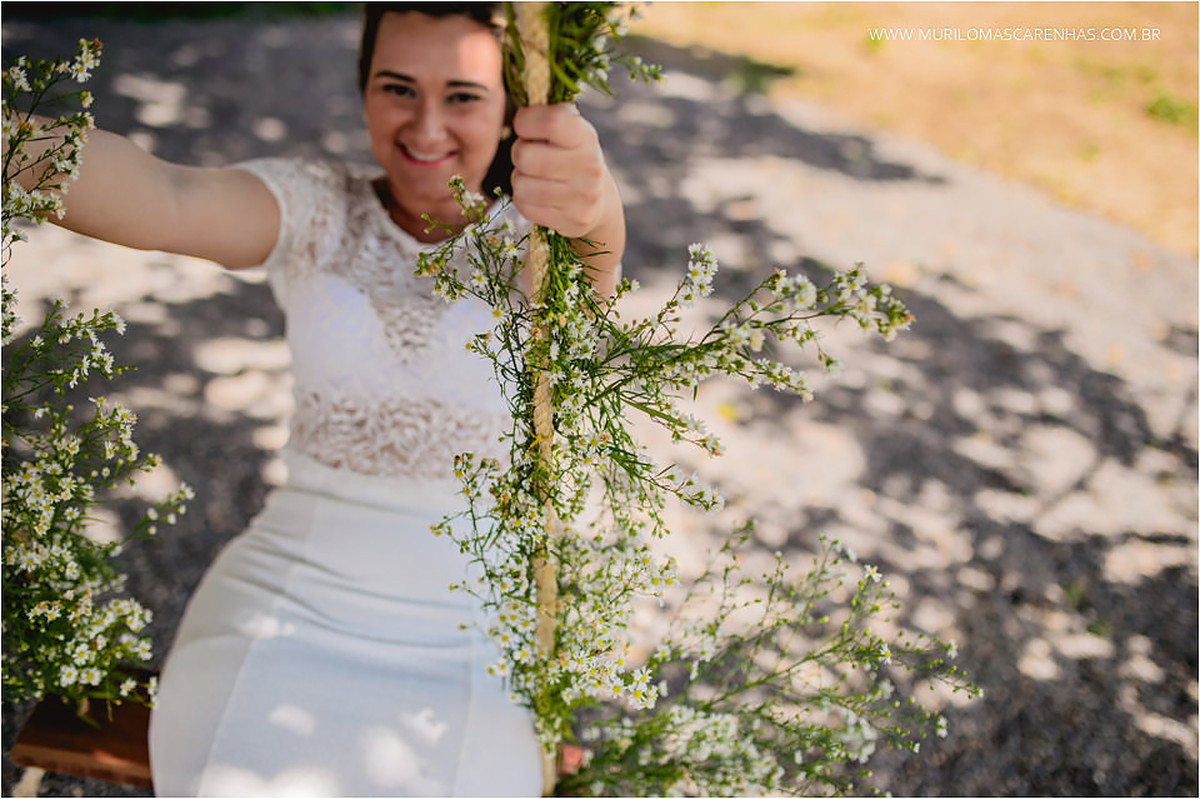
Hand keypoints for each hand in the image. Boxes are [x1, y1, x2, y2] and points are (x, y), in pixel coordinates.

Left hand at [510, 104, 615, 240]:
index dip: (526, 121)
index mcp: (586, 135)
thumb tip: (518, 85)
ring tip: (535, 177)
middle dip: (519, 154)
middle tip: (529, 155)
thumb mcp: (568, 129)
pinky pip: (525, 207)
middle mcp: (589, 165)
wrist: (599, 200)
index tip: (524, 125)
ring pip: (521, 184)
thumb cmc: (571, 155)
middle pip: (526, 156)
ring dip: (520, 179)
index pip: (550, 121)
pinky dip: (524, 200)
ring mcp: (583, 196)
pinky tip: (538, 195)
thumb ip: (546, 113)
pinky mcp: (573, 220)